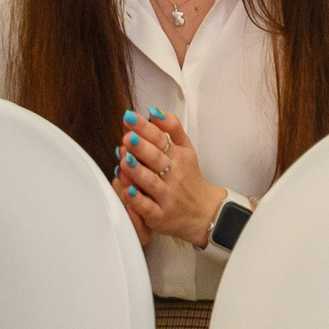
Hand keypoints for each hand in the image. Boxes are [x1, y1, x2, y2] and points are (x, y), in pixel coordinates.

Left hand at [114, 109, 224, 248]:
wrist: (204, 211)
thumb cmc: (189, 177)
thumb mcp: (187, 149)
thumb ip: (172, 129)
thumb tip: (154, 112)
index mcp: (179, 156)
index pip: (162, 139)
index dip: (146, 128)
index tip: (131, 118)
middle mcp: (174, 175)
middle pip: (157, 159)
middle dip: (142, 147)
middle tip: (128, 137)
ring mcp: (167, 196)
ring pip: (150, 182)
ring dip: (137, 171)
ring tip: (125, 159)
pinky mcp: (159, 216)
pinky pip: (147, 208)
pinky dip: (138, 200)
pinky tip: (129, 191)